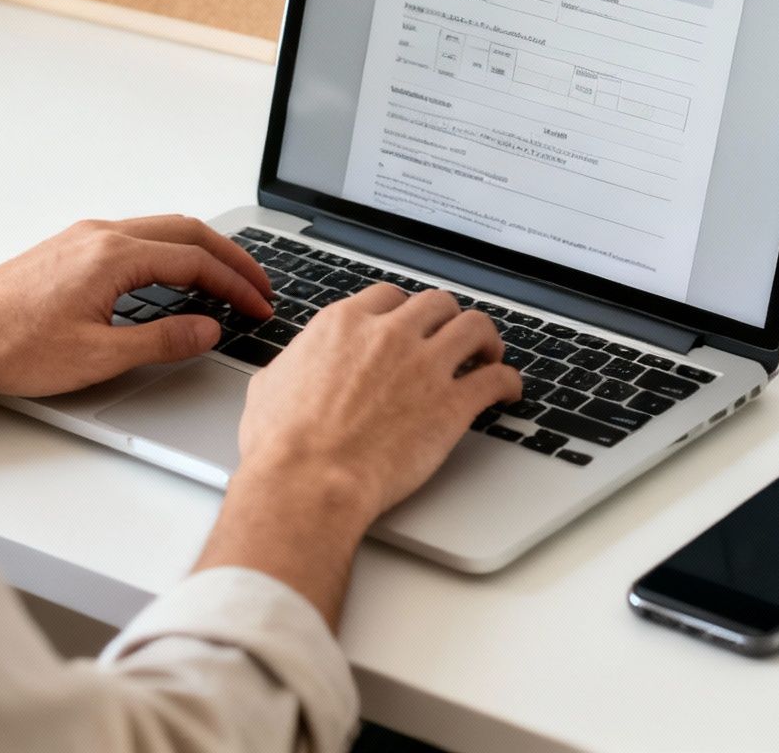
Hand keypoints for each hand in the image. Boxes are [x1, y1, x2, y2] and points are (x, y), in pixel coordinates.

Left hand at [0, 216, 273, 409]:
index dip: (236, 284)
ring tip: (226, 282)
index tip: (259, 305)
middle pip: (186, 231)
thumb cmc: (10, 346)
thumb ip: (162, 340)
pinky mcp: (68, 249)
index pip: (195, 261)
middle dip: (230, 257)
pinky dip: (170, 253)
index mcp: (113, 255)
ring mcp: (82, 238)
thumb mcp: (98, 356)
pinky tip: (173, 280)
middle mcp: (100, 234)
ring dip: (200, 252)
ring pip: (161, 229)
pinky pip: (136, 237)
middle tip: (259, 286)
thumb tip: (208, 329)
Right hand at [194, 285, 520, 624]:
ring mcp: (425, 365)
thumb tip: (290, 368)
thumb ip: (291, 366)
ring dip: (486, 338)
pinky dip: (508, 381)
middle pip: (437, 303)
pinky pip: (496, 378)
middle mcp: (389, 335)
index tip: (412, 325)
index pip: (388, 296)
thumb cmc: (282, 446)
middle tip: (452, 337)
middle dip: (447, 318)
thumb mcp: (269, 387)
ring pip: (475, 327)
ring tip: (489, 354)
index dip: (405, 310)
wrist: (308, 481)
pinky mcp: (452, 403)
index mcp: (345, 325)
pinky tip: (508, 390)